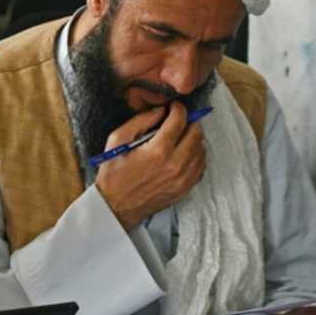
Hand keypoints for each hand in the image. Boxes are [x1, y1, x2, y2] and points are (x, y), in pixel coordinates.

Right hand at [95, 103, 205, 229]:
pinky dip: (195, 155)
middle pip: (196, 133)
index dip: (178, 108)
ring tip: (180, 137)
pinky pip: (201, 166)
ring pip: (201, 149)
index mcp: (157, 151)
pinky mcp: (185, 188)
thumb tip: (160, 110)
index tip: (173, 107)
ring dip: (193, 138)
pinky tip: (183, 153)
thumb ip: (140, 121)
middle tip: (178, 121)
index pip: (179, 120)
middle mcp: (175, 164)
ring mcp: (183, 179)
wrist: (116, 206)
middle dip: (188, 121)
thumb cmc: (114, 173)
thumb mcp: (117, 140)